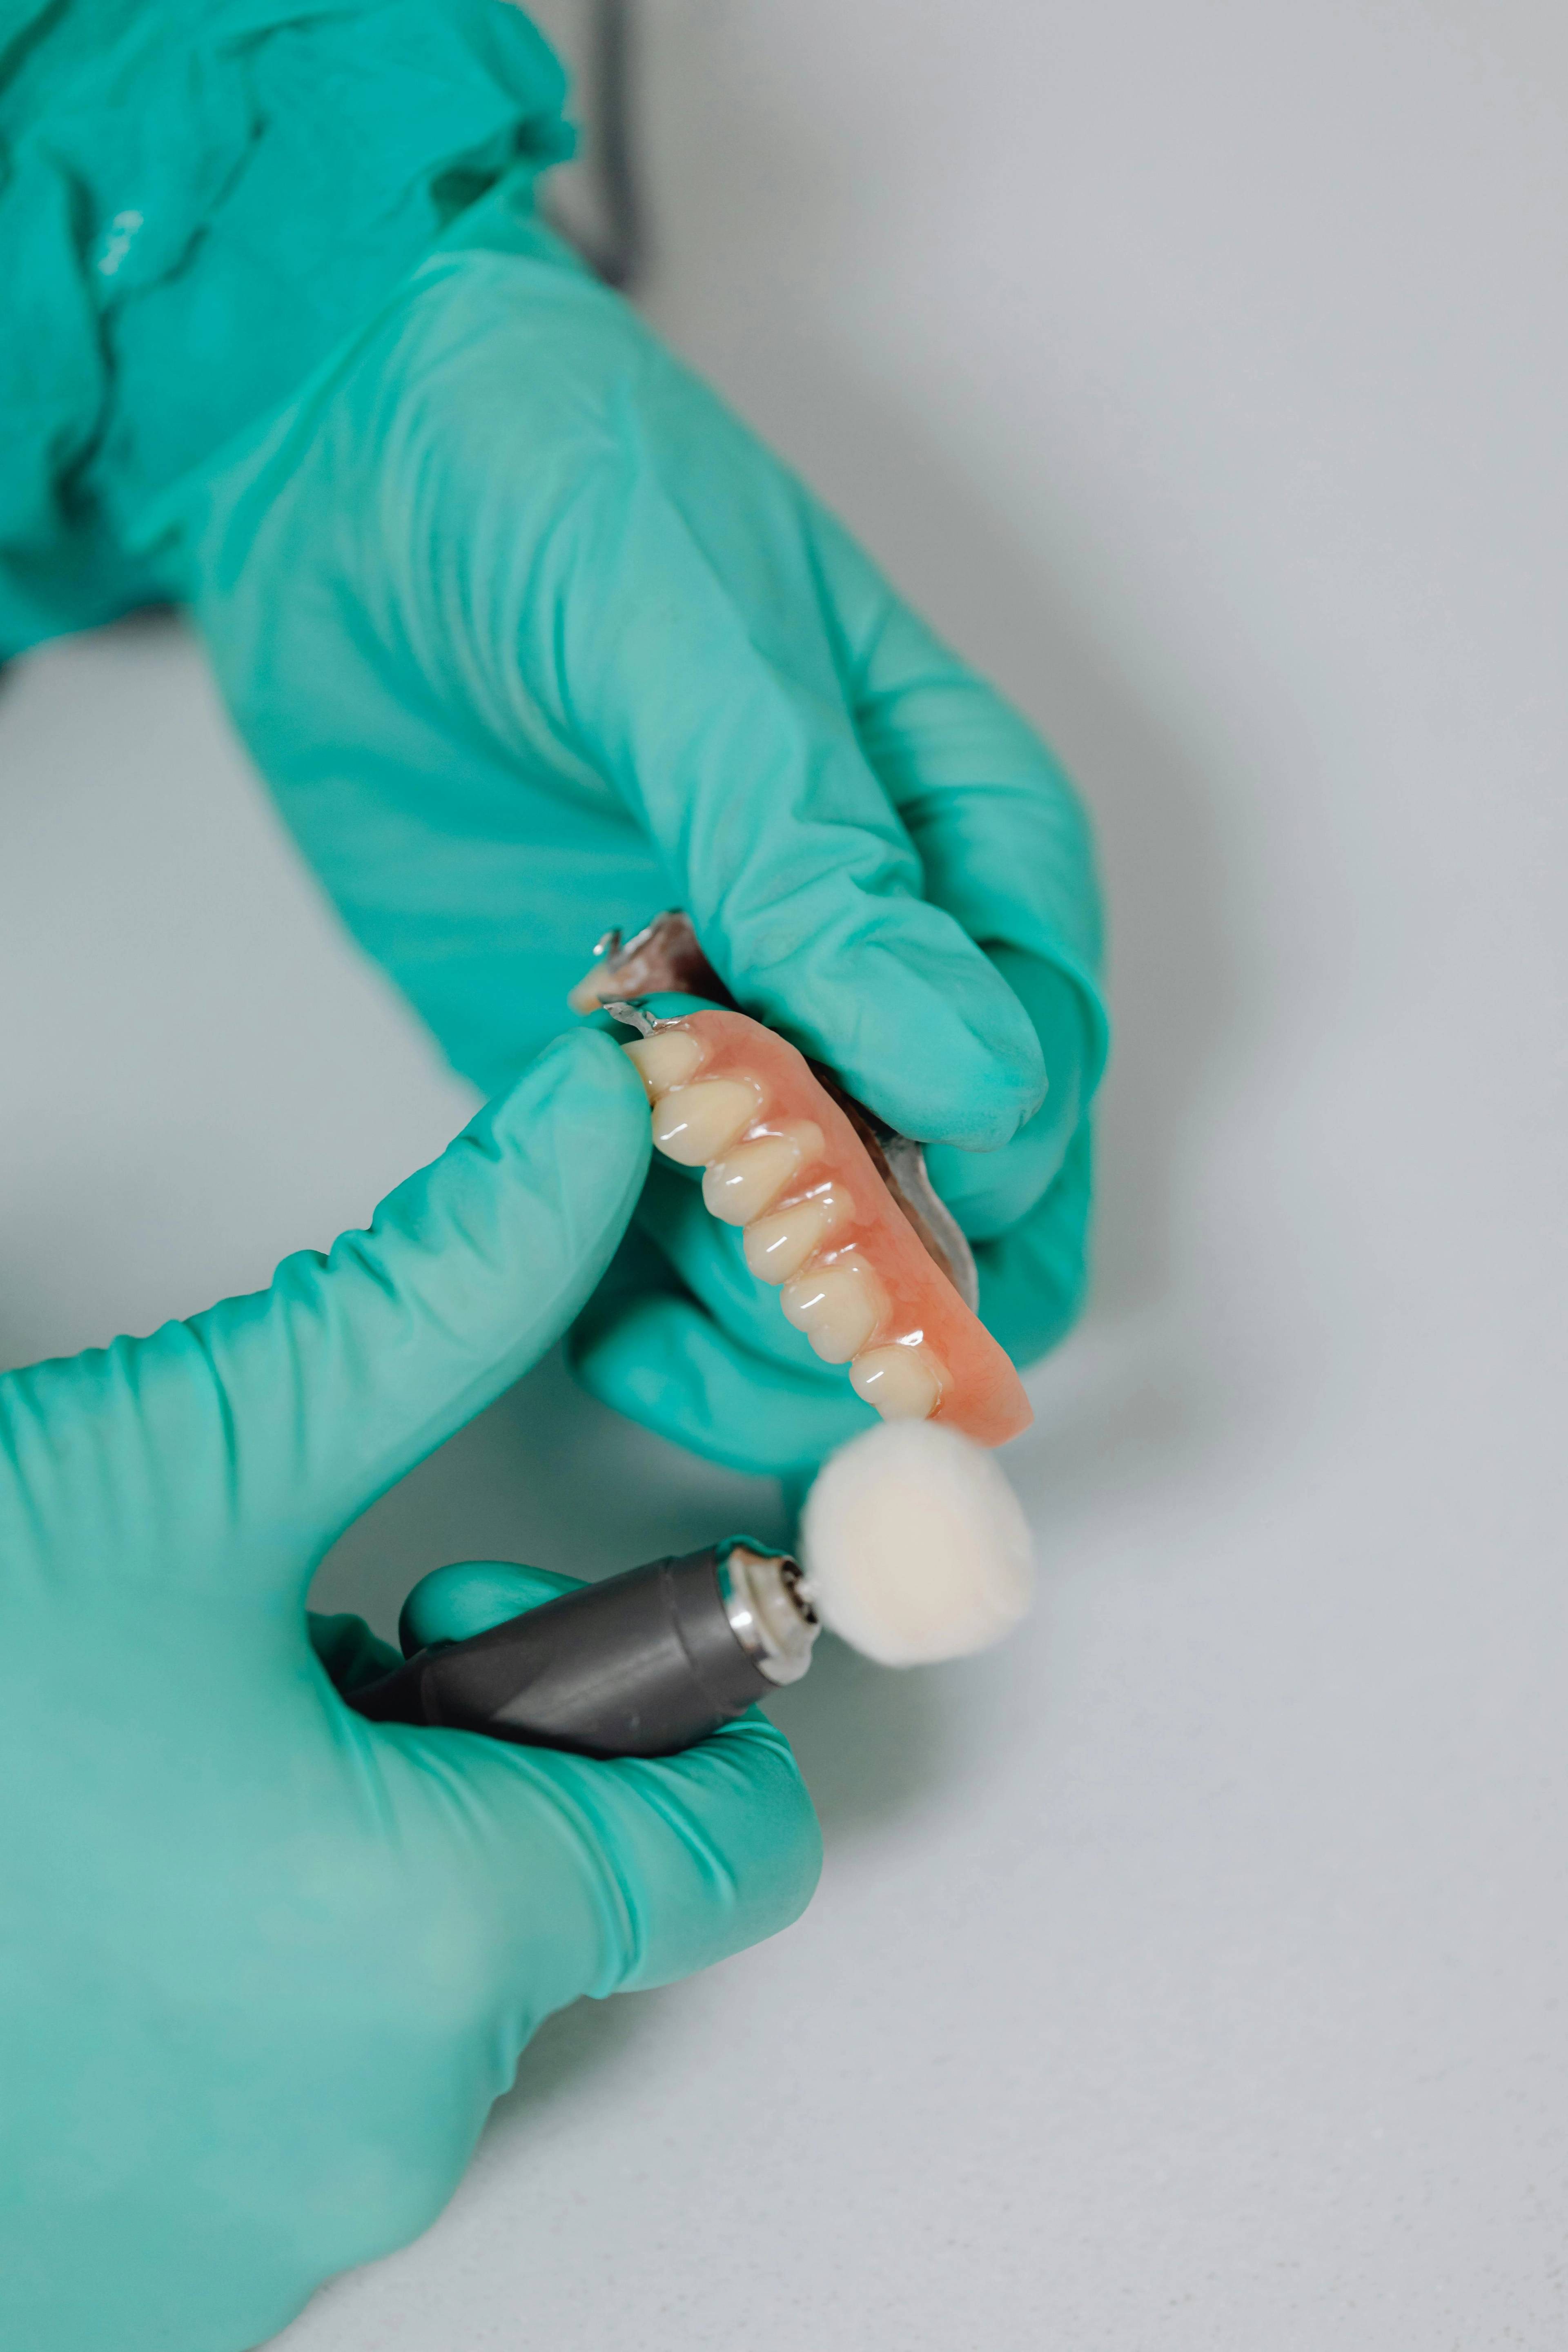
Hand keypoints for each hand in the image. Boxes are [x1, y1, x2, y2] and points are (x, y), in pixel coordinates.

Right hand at [0, 1031, 819, 2351]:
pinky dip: (220, 1980)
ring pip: (398, 2000)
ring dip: (323, 1861)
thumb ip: (447, 1298)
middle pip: (548, 1902)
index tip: (478, 1610)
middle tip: (275, 1656)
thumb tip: (591, 1132)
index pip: (732, 1841)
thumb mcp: (193, 1458)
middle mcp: (367, 2142)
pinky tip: (82, 1885)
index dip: (656, 1699)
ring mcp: (236, 2249)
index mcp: (438, 1950)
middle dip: (453, 1759)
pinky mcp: (122, 2291)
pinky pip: (267, 2107)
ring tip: (142, 1764)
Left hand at [166, 183, 1107, 1477]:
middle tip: (750, 1313)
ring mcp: (750, 1035)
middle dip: (879, 1301)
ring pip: (828, 1266)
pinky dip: (650, 1320)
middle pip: (965, 1208)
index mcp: (970, 843)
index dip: (967, 1180)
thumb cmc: (553, 481)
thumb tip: (966, 1059)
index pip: (1039, 1071)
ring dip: (765, 1338)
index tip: (841, 1204)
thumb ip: (819, 853)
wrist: (336, 463)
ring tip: (652, 1336)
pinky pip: (670, 1255)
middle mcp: (886, 961)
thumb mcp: (697, 636)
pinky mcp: (612, 1084)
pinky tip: (590, 1323)